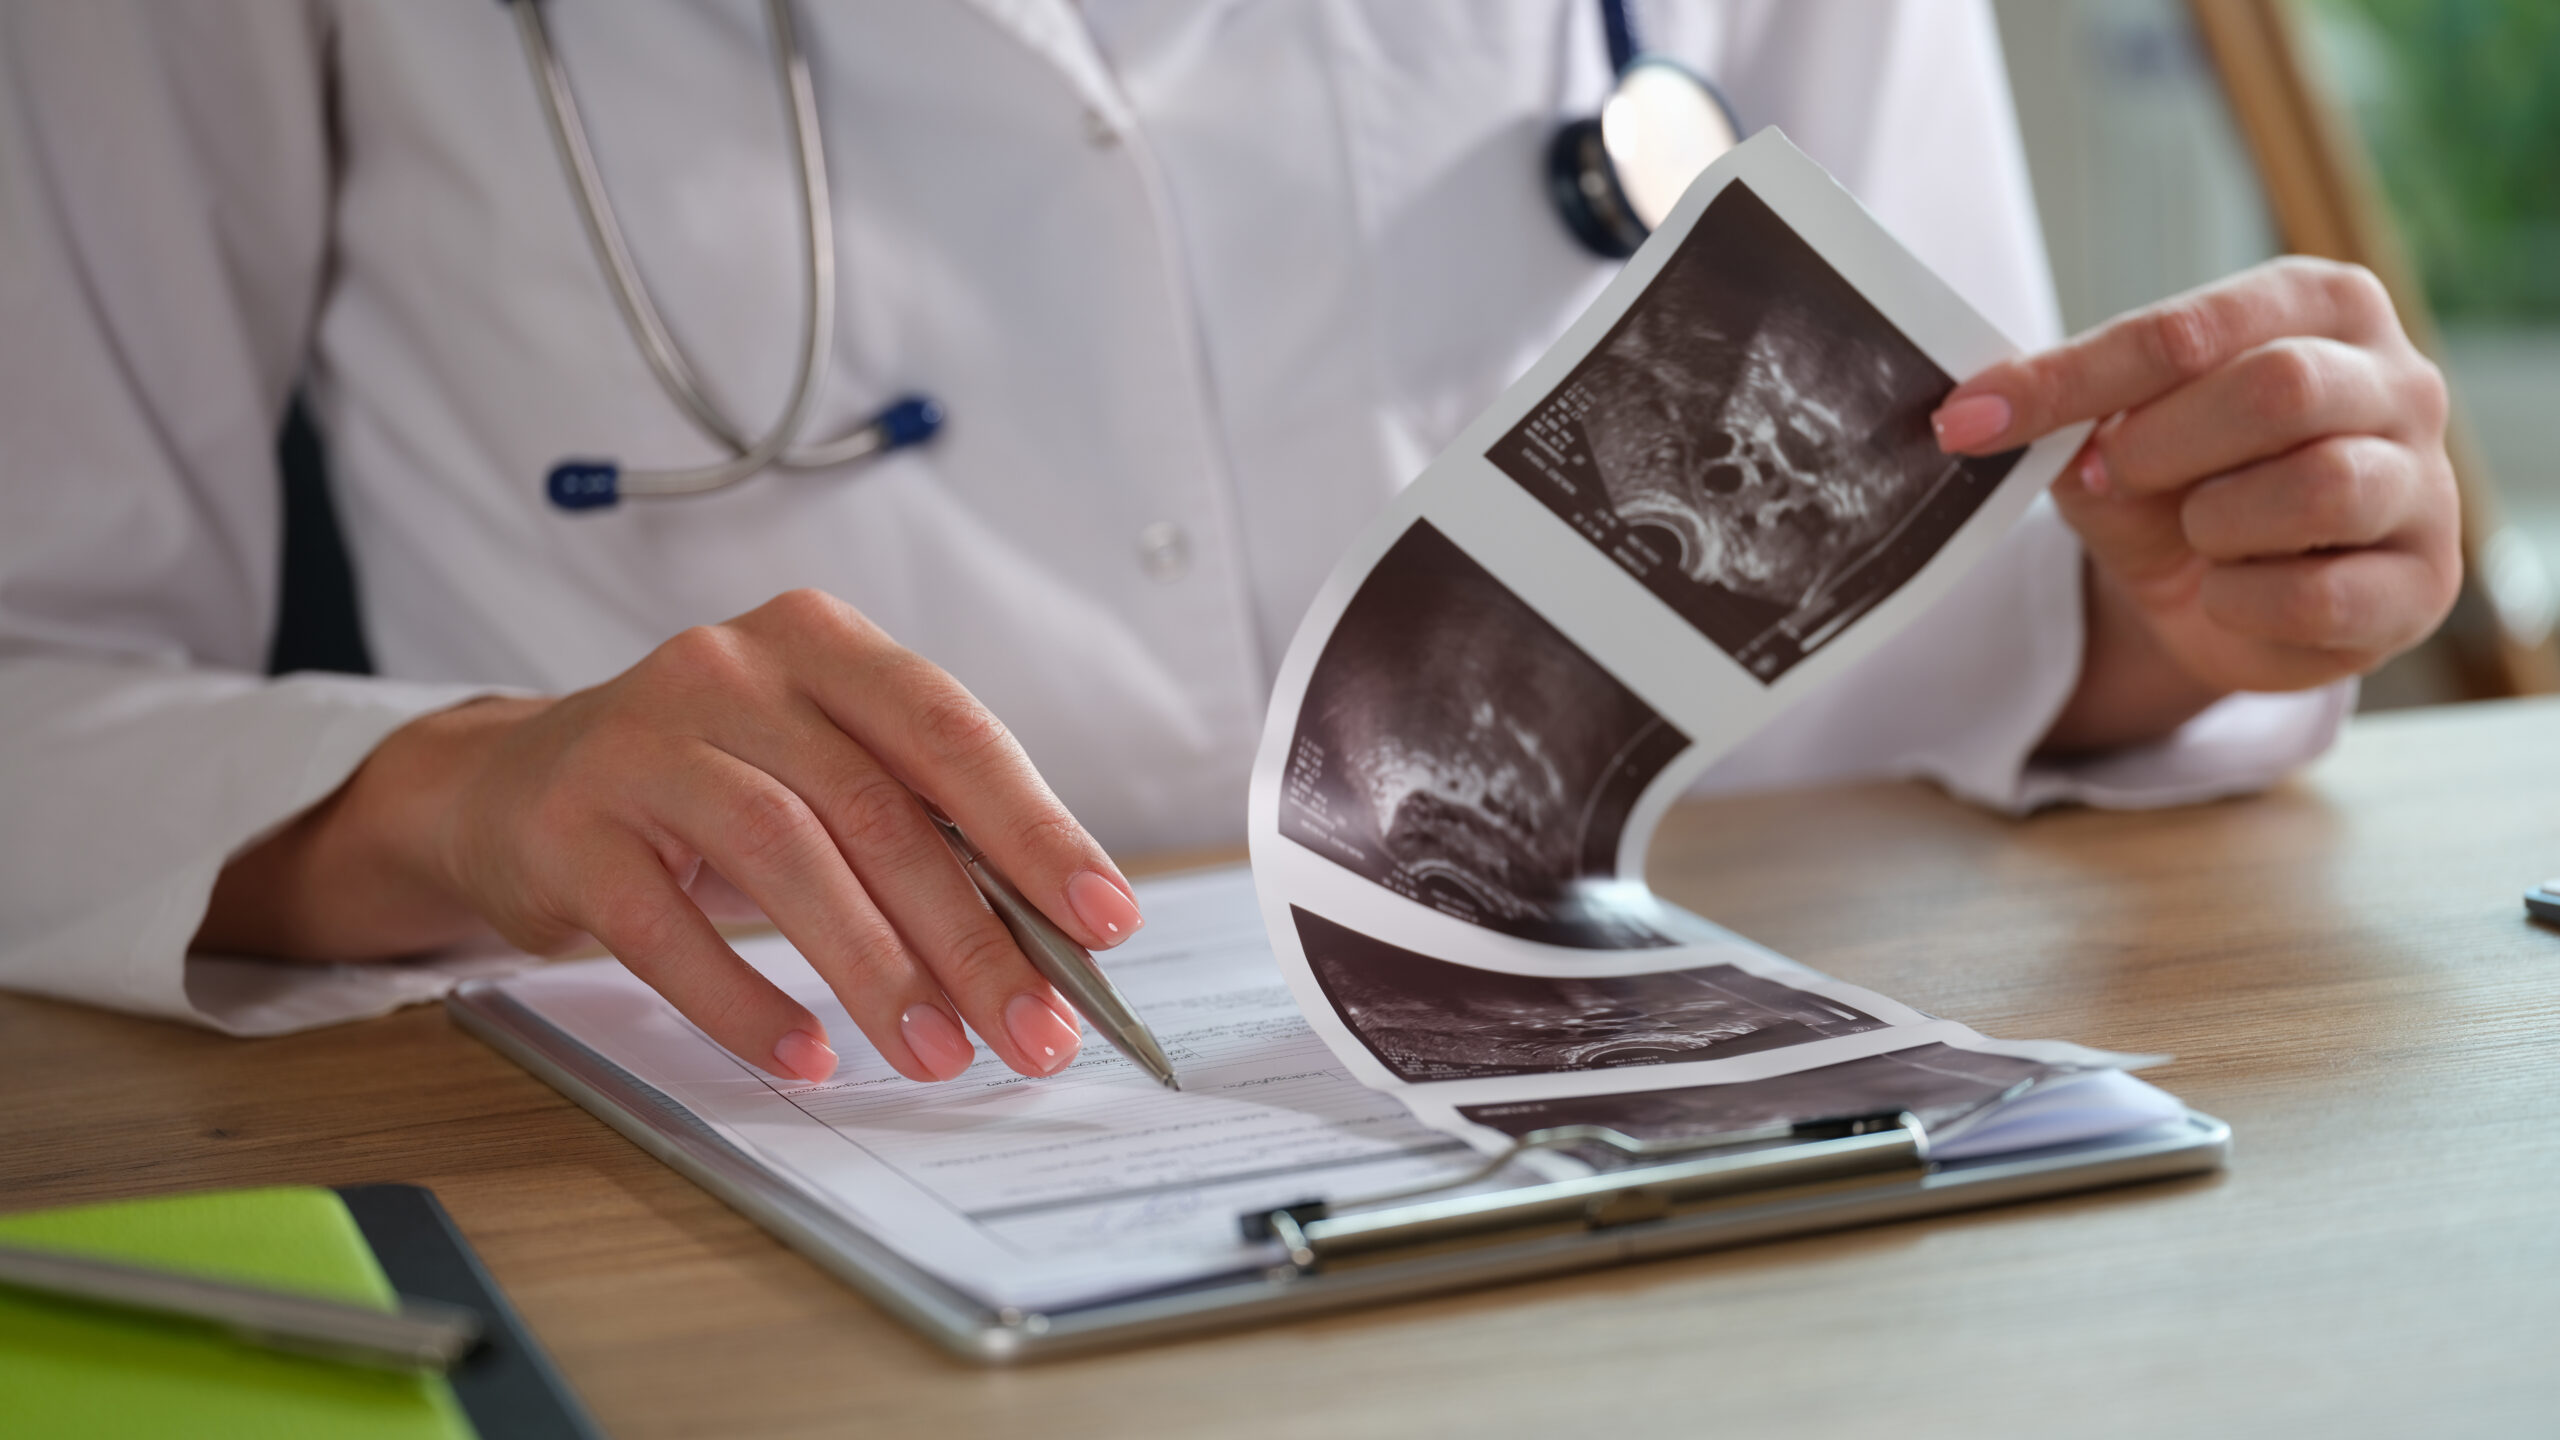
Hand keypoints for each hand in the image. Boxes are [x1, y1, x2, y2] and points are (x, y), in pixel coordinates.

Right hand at [197, 590, 1144, 1083]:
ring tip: (935, 1055)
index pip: (950, 731)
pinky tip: (806, 1053)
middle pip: (877, 808)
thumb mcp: (816, 765)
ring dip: (873, 970)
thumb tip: (1047, 944)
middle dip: (971, 936)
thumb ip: (920, 826)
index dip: (1036, 829)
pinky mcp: (572, 830)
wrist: (512, 786)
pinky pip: (667, 929)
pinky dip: (744, 999)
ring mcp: (642, 743)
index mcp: (820, 643)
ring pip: (784, 857)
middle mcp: (731, 670)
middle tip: (1032, 1031)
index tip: (1104, 920)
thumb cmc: (707, 783)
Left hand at [1930, 257, 2461, 751]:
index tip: (1971, 417)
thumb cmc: (2175, 485)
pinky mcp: (2424, 585)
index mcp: (2319, 305)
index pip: (2192, 329)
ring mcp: (2425, 483)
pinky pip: (2321, 594)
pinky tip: (2228, 591)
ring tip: (2196, 533)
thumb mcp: (2108, 436)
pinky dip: (2242, 601)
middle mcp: (2397, 379)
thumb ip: (2068, 413)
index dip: (2072, 377)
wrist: (2219, 594)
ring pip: (2320, 485)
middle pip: (2279, 388)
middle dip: (2161, 446)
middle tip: (2111, 477)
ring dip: (2214, 523)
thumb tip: (1977, 411)